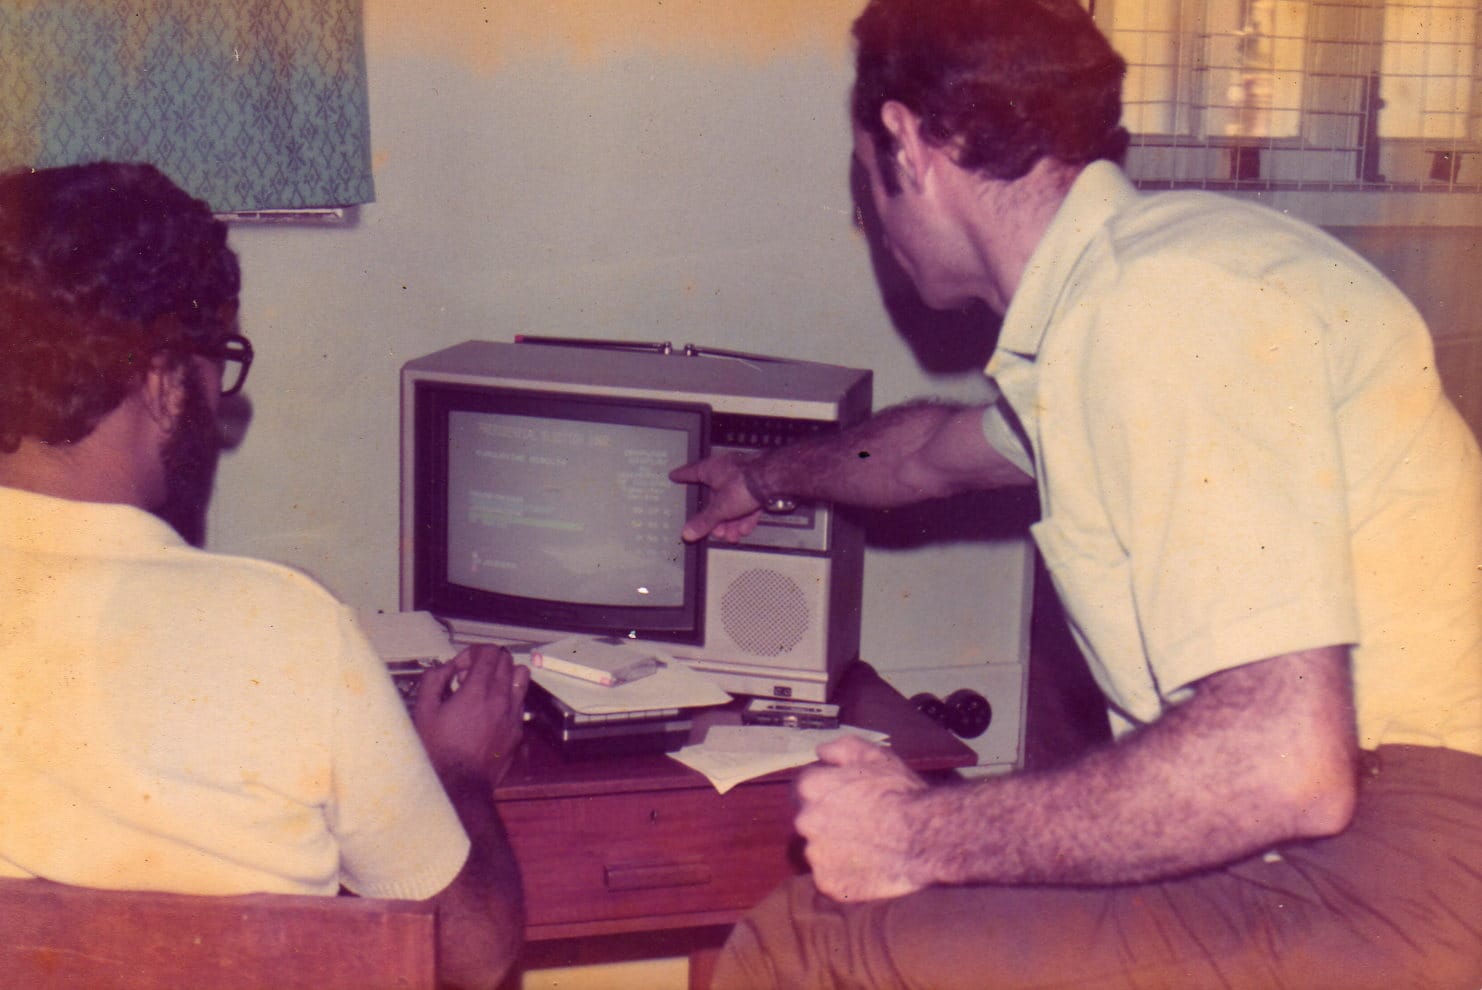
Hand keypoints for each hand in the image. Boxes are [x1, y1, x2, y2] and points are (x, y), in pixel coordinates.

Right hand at [413, 645, 529, 786]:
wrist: (459, 784)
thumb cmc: (439, 752)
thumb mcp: (424, 711)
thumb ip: (433, 680)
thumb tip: (446, 668)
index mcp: (478, 691)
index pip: (489, 652)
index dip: (472, 653)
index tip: (460, 667)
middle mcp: (500, 699)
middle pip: (506, 660)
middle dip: (486, 661)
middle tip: (467, 677)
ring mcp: (513, 714)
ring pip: (521, 676)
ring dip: (503, 674)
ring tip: (485, 687)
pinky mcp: (518, 729)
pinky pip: (520, 700)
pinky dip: (508, 695)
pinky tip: (490, 709)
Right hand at [669, 452, 763, 542]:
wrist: (776, 478)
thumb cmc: (746, 482)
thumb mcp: (720, 508)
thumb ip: (704, 522)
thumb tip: (688, 532)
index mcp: (711, 469)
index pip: (691, 472)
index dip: (682, 476)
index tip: (675, 476)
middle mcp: (726, 471)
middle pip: (715, 496)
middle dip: (715, 518)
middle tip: (714, 531)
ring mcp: (743, 478)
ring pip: (732, 502)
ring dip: (731, 522)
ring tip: (731, 536)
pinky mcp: (758, 486)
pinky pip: (747, 504)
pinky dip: (745, 517)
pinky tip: (744, 529)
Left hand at [795, 735, 929, 901]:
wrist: (924, 837)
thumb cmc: (901, 793)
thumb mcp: (875, 756)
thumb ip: (841, 749)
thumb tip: (821, 753)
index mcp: (810, 787)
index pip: (805, 787)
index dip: (828, 791)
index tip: (848, 799)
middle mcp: (805, 821)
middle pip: (810, 820)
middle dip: (829, 821)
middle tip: (861, 825)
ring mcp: (815, 855)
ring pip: (819, 852)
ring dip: (835, 850)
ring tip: (868, 849)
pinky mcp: (828, 884)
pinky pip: (831, 880)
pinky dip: (845, 877)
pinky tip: (868, 869)